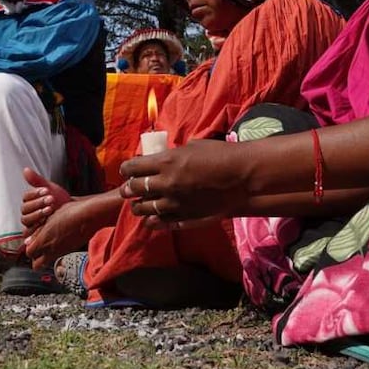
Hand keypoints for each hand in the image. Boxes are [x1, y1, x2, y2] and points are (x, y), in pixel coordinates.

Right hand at [20, 167, 70, 232]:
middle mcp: (27, 212)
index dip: (35, 193)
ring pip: (26, 220)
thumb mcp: (51, 188)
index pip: (26, 197)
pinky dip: (37, 227)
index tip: (46, 190)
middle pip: (25, 209)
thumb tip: (25, 169)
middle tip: (51, 199)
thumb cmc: (59, 200)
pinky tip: (47, 222)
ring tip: (50, 209)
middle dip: (38, 203)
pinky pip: (30, 232)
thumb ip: (37, 180)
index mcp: (29, 200)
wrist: (71, 213)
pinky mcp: (35, 233)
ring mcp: (30, 223)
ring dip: (38, 214)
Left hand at [23, 199, 98, 268]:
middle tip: (37, 248)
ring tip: (49, 244)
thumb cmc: (70, 213)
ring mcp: (62, 252)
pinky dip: (57, 251)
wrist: (89, 216)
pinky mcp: (71, 250)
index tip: (31, 241)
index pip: (29, 252)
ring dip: (46, 256)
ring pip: (48, 262)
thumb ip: (37, 232)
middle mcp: (52, 250)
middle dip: (35, 258)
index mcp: (44, 241)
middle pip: (37, 264)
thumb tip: (28, 240)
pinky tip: (60, 240)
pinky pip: (59, 255)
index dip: (29, 247)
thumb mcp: (49, 218)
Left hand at [119, 139, 248, 225]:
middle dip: (128, 189)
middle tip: (127, 189)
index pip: (134, 167)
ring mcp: (175, 202)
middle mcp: (166, 183)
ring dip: (138, 206)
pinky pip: (161, 222)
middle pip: (135, 189)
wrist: (241, 175)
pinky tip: (151, 219)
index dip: (126, 169)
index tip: (126, 171)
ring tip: (137, 205)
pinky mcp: (185, 216)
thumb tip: (161, 159)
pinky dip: (152, 221)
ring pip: (144, 208)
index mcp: (166, 162)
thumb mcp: (192, 147)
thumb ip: (172, 155)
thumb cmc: (220, 154)